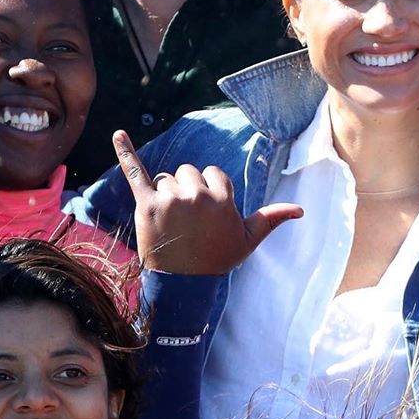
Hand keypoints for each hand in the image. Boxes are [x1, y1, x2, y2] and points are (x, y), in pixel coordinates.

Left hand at [114, 131, 302, 274]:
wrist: (184, 284)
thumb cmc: (217, 260)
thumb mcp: (248, 241)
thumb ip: (272, 219)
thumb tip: (301, 210)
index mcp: (222, 198)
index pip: (213, 175)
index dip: (209, 194)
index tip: (207, 218)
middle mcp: (197, 194)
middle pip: (188, 173)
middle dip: (187, 192)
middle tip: (186, 222)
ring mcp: (170, 198)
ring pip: (165, 179)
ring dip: (166, 195)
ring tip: (169, 222)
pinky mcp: (146, 204)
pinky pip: (135, 172)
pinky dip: (125, 151)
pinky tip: (117, 133)